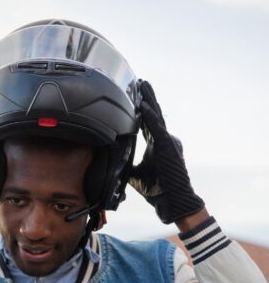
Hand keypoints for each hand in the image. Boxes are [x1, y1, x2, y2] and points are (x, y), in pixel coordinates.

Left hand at [129, 80, 203, 223]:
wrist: (170, 200)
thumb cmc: (155, 189)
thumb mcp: (135, 174)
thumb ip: (126, 164)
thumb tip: (112, 162)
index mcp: (156, 145)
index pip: (147, 122)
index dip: (142, 109)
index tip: (135, 96)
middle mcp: (163, 140)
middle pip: (154, 114)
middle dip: (146, 98)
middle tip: (140, 82)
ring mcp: (168, 142)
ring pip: (157, 117)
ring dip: (149, 101)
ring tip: (143, 86)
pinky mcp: (169, 148)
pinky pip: (158, 130)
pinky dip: (151, 119)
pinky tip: (145, 108)